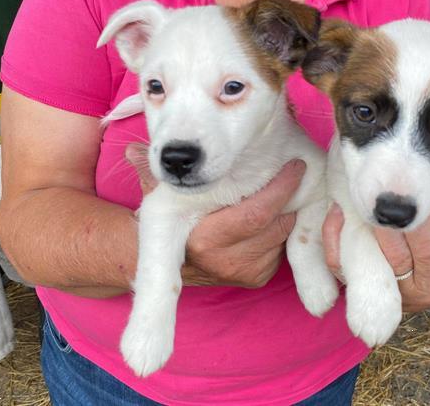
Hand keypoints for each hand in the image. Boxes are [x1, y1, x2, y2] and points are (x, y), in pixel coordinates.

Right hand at [126, 143, 305, 287]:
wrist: (173, 261)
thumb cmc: (171, 222)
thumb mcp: (161, 196)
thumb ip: (152, 173)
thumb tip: (133, 152)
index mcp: (205, 240)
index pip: (255, 215)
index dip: (280, 190)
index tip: (296, 166)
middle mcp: (227, 261)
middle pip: (276, 223)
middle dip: (289, 197)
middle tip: (295, 172)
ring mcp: (245, 272)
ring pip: (283, 234)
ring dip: (288, 211)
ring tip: (285, 189)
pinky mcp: (257, 277)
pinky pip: (282, 247)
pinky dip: (283, 229)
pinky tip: (275, 214)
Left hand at [322, 169, 429, 311]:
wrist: (392, 281)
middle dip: (421, 217)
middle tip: (412, 188)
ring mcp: (397, 292)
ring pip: (391, 259)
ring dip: (382, 226)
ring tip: (377, 201)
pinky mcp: (361, 289)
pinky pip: (346, 267)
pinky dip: (338, 236)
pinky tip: (339, 211)